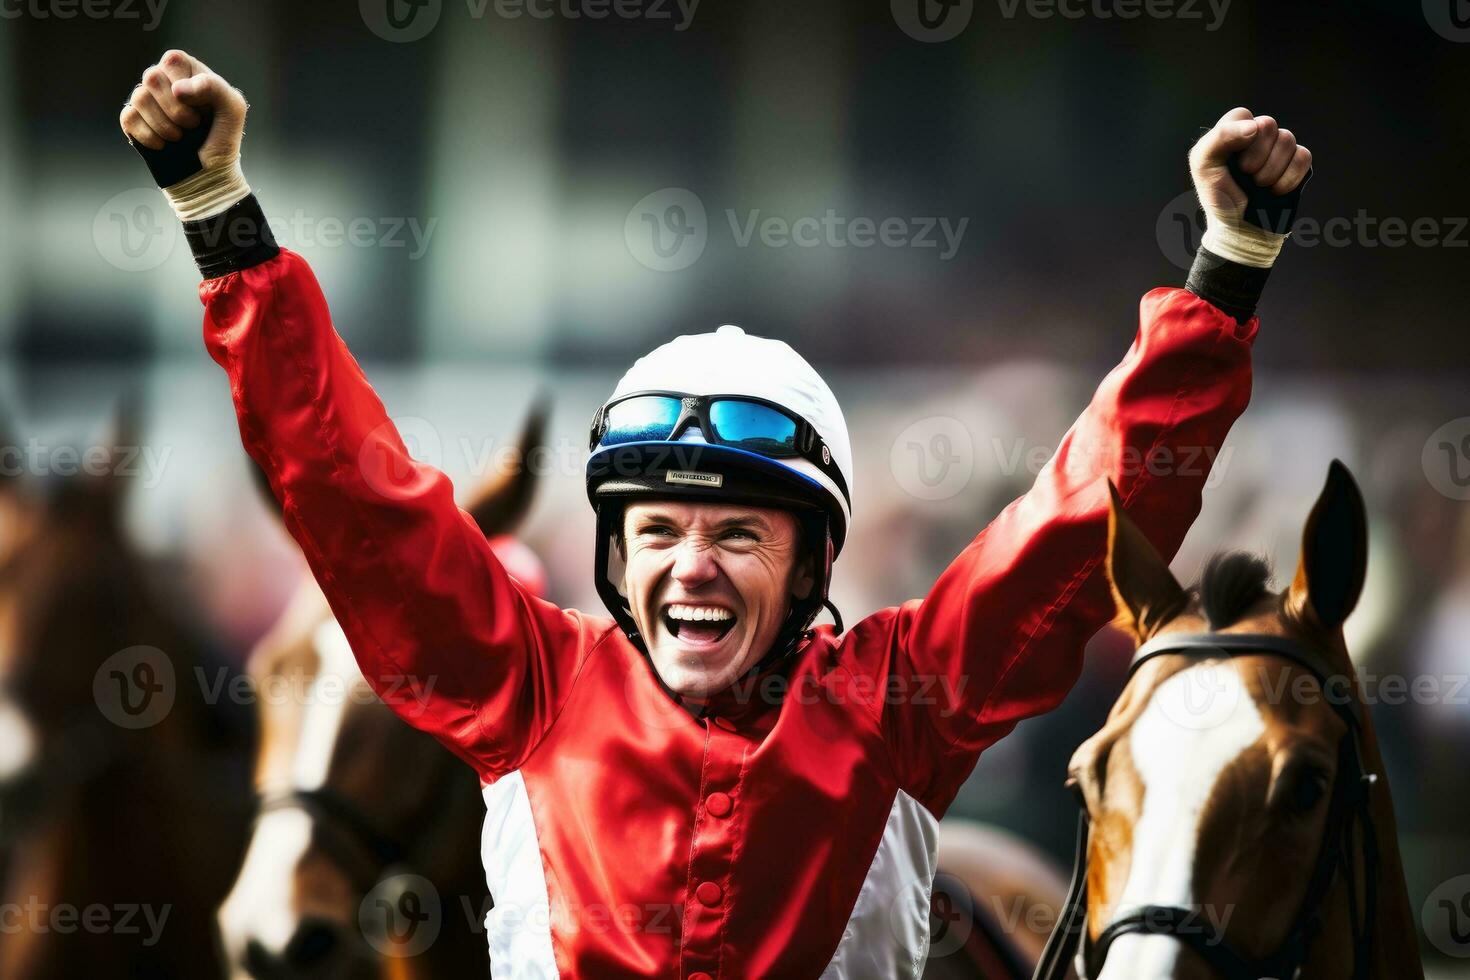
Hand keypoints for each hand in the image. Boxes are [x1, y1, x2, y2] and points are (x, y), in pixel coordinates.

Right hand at [119, 50, 246, 170]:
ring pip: (139, 98)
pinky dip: (150, 136)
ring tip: (181, 137)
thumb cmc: (221, 138)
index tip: (204, 107)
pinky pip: (129, 118)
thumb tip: (178, 88)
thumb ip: (215, 88)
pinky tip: (164, 145)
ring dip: (165, 126)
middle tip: (193, 125)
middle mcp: (162, 81)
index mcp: (185, 71)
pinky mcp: (132, 120)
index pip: (173, 60)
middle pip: (152, 77)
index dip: (187, 86)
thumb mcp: (232, 110)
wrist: (208, 174)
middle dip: (177, 109)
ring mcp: (145, 100)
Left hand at [1189, 107, 1312, 226]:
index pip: (1242, 115)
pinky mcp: (1297, 163)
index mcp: (1232, 134)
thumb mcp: (1204, 167)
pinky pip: (1303, 156)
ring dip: (1271, 169)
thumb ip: (1219, 139)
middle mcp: (1257, 137)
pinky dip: (1289, 177)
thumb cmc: (1219, 197)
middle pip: (1268, 124)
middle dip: (1256, 155)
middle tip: (1245, 175)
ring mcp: (1279, 149)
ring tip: (1259, 185)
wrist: (1241, 228)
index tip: (1230, 159)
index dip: (1238, 136)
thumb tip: (1254, 126)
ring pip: (1287, 139)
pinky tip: (1275, 190)